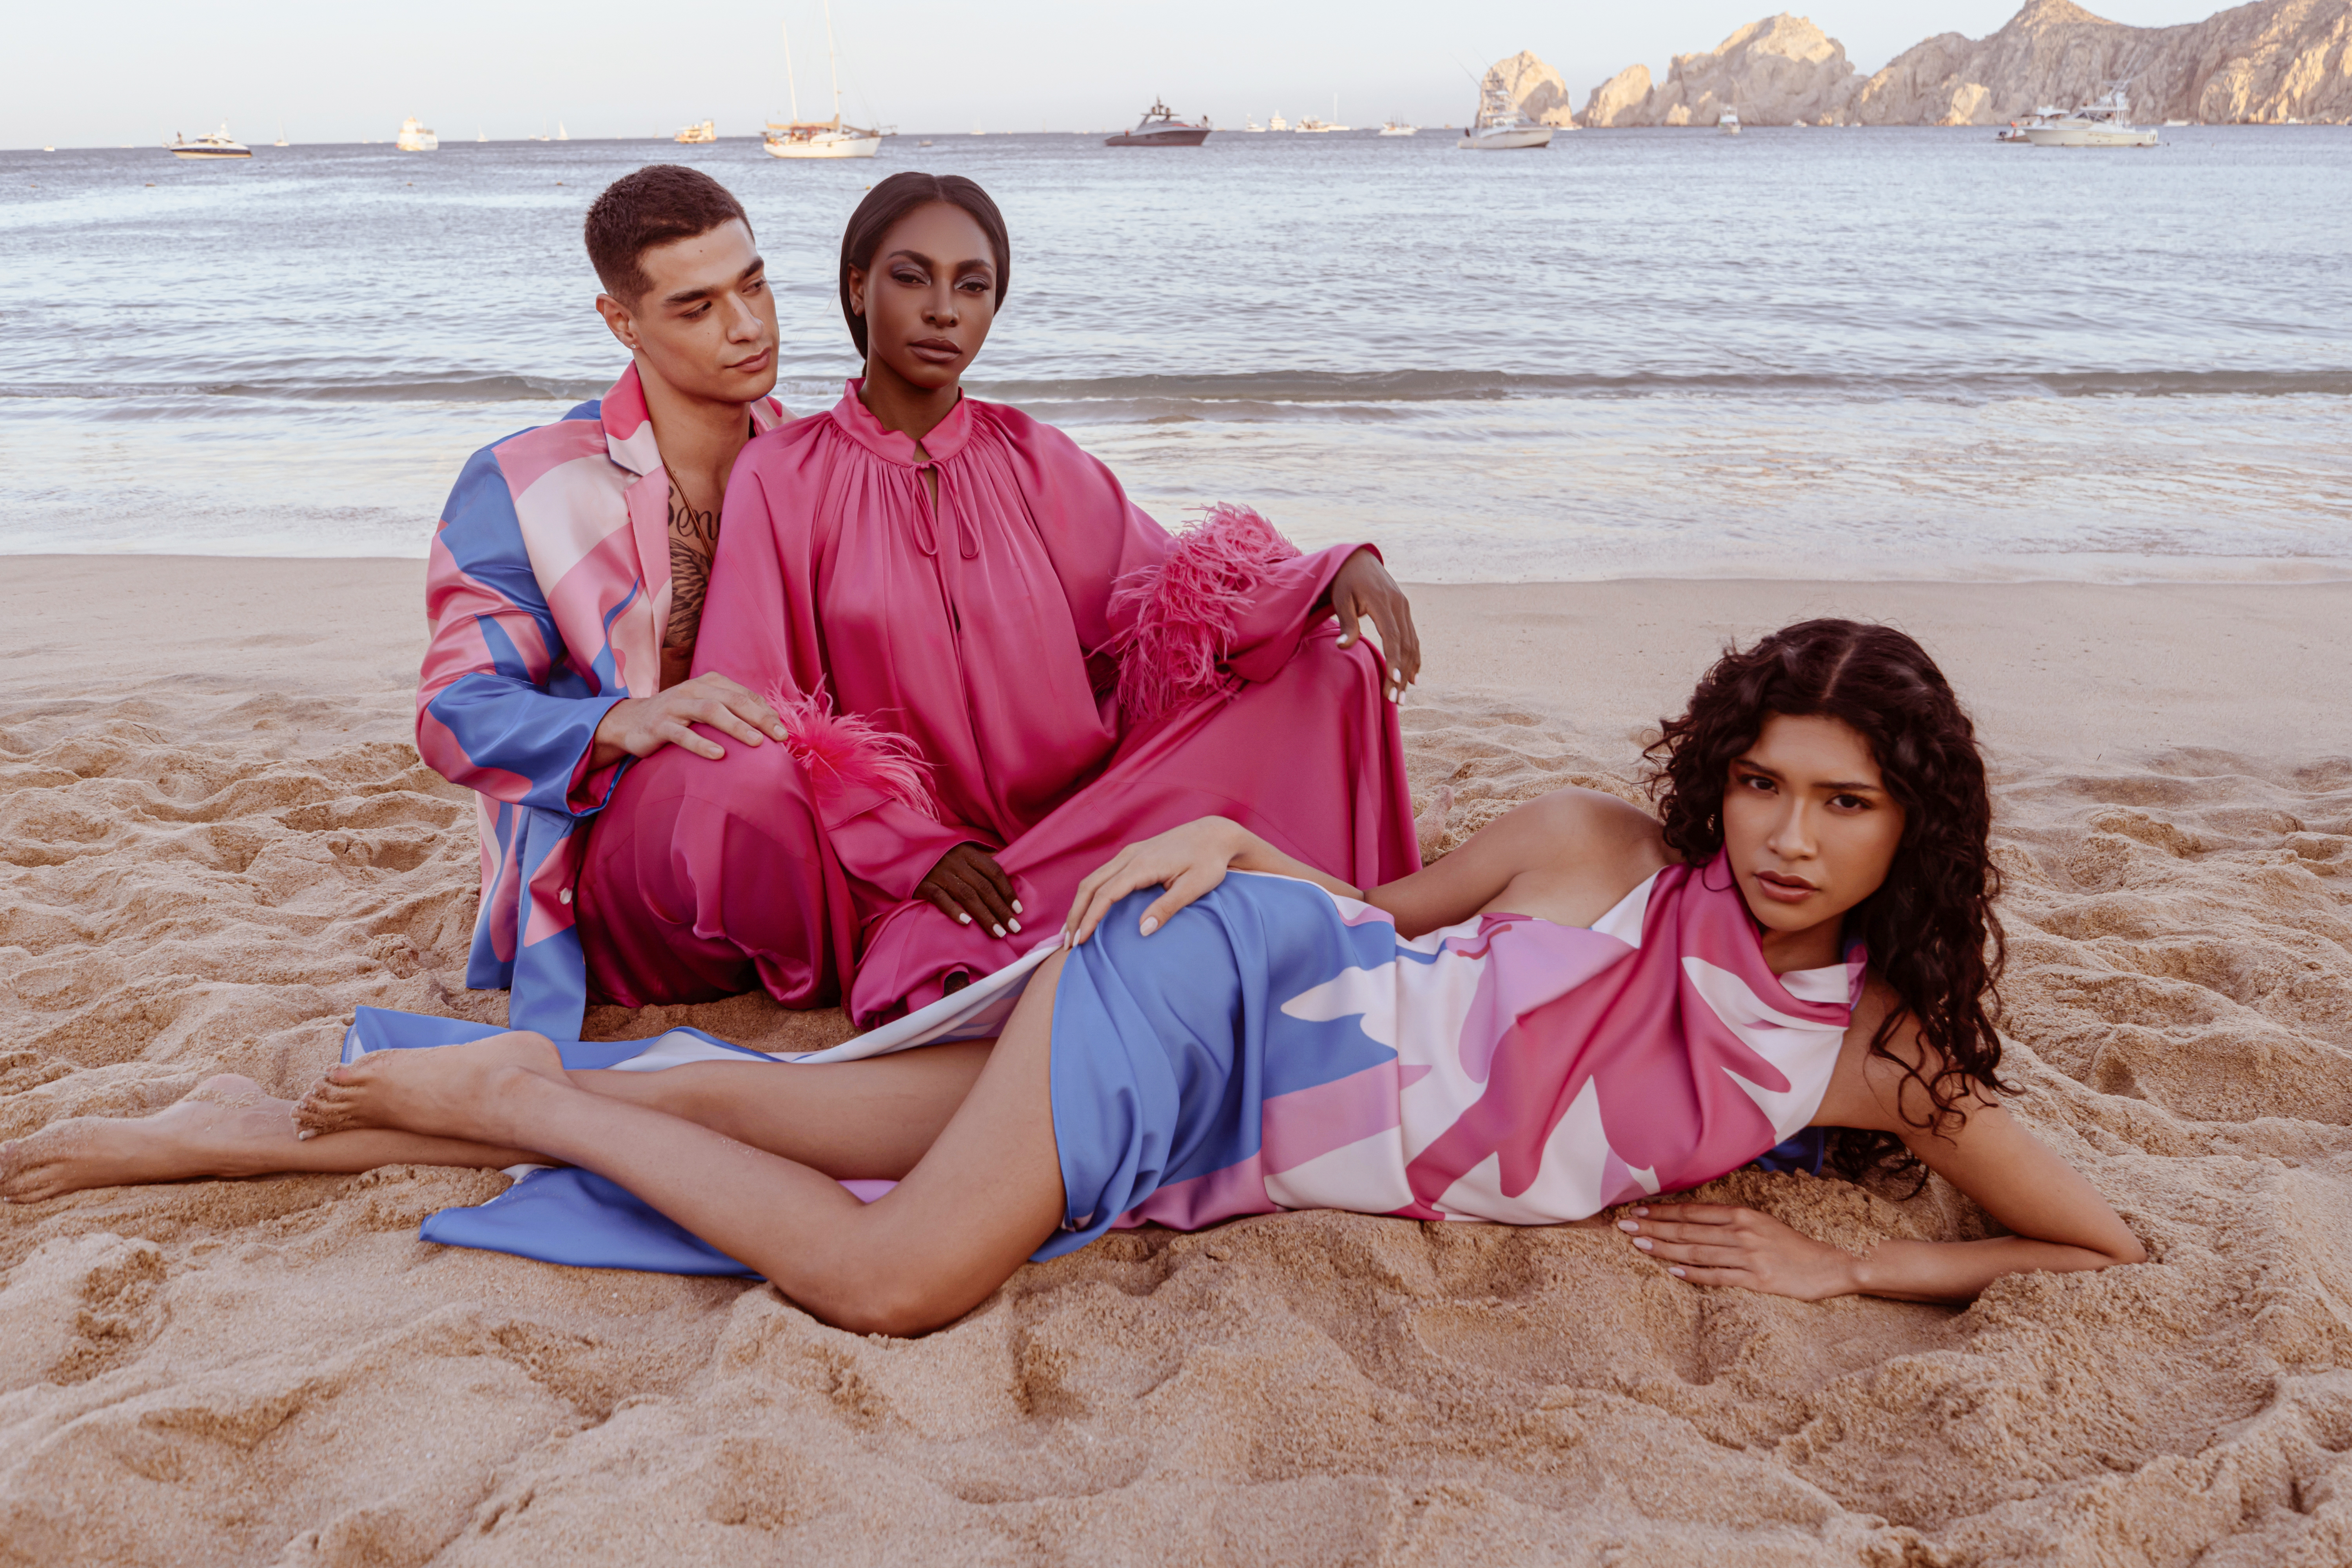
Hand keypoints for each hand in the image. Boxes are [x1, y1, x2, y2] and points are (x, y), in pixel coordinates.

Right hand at [591, 673, 787, 767]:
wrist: (631, 722)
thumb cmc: (678, 717)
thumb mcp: (706, 708)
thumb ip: (734, 711)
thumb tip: (772, 725)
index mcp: (709, 683)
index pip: (745, 695)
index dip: (766, 712)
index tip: (784, 732)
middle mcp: (693, 689)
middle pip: (733, 700)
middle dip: (759, 717)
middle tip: (779, 736)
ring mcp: (675, 706)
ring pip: (710, 711)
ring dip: (736, 726)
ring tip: (757, 742)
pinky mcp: (659, 725)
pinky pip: (682, 734)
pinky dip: (701, 744)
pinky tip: (719, 756)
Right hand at [919, 843, 1022, 938]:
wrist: (906, 851)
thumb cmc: (941, 854)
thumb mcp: (962, 849)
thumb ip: (983, 858)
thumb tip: (1007, 871)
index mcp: (968, 852)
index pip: (994, 872)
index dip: (1007, 891)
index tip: (1018, 910)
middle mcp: (956, 862)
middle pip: (984, 888)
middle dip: (1001, 910)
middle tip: (1014, 928)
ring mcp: (940, 873)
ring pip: (967, 896)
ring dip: (984, 916)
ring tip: (998, 933)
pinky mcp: (924, 885)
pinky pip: (941, 898)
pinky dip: (954, 910)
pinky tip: (966, 923)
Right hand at [1063, 817, 1249, 945]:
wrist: (1215, 834)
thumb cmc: (1209, 861)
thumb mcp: (1194, 887)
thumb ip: (1167, 908)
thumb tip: (1142, 931)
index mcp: (1142, 865)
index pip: (1106, 894)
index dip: (1090, 919)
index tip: (1080, 942)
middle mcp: (1129, 856)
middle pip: (1089, 886)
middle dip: (1075, 914)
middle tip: (1068, 943)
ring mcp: (1129, 853)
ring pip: (1092, 879)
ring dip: (1079, 905)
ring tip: (1072, 931)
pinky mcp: (1132, 854)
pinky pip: (1102, 875)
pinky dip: (1089, 894)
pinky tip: (1088, 910)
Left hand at [1328, 548, 1420, 702]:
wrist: (1358, 558)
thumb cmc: (1344, 580)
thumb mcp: (1340, 598)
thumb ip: (1346, 622)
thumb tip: (1343, 646)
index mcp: (1383, 601)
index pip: (1392, 636)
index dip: (1395, 660)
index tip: (1396, 682)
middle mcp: (1399, 605)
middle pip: (1405, 645)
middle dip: (1401, 675)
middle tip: (1396, 701)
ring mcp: (1404, 607)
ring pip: (1411, 643)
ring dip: (1409, 671)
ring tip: (1402, 696)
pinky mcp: (1405, 610)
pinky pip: (1413, 637)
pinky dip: (1414, 658)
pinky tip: (1412, 677)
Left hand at [1615, 1203, 1860, 1300]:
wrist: (1830, 1265)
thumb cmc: (1790, 1245)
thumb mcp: (1760, 1223)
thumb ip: (1729, 1221)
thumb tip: (1691, 1220)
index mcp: (1742, 1215)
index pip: (1693, 1212)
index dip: (1662, 1212)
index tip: (1636, 1211)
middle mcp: (1741, 1232)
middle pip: (1688, 1231)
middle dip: (1653, 1228)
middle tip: (1623, 1227)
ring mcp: (1749, 1257)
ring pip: (1697, 1252)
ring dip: (1665, 1249)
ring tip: (1638, 1245)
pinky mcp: (1758, 1281)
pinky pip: (1719, 1277)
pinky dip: (1694, 1275)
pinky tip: (1672, 1272)